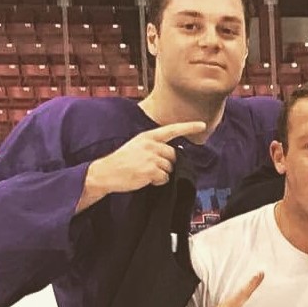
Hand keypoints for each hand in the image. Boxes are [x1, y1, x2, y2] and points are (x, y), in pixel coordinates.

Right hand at [81, 120, 206, 204]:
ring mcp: (151, 157)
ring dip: (161, 174)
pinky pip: (165, 178)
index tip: (202, 125)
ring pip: (170, 168)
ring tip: (144, 173)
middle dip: (167, 163)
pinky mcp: (151, 170)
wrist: (105, 173)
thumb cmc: (121, 162)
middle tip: (150, 167)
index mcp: (147, 137)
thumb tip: (172, 155)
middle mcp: (150, 144)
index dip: (188, 127)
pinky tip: (145, 179)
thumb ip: (153, 147)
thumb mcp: (136, 147)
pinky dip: (158, 181)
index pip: (171, 130)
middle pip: (173, 155)